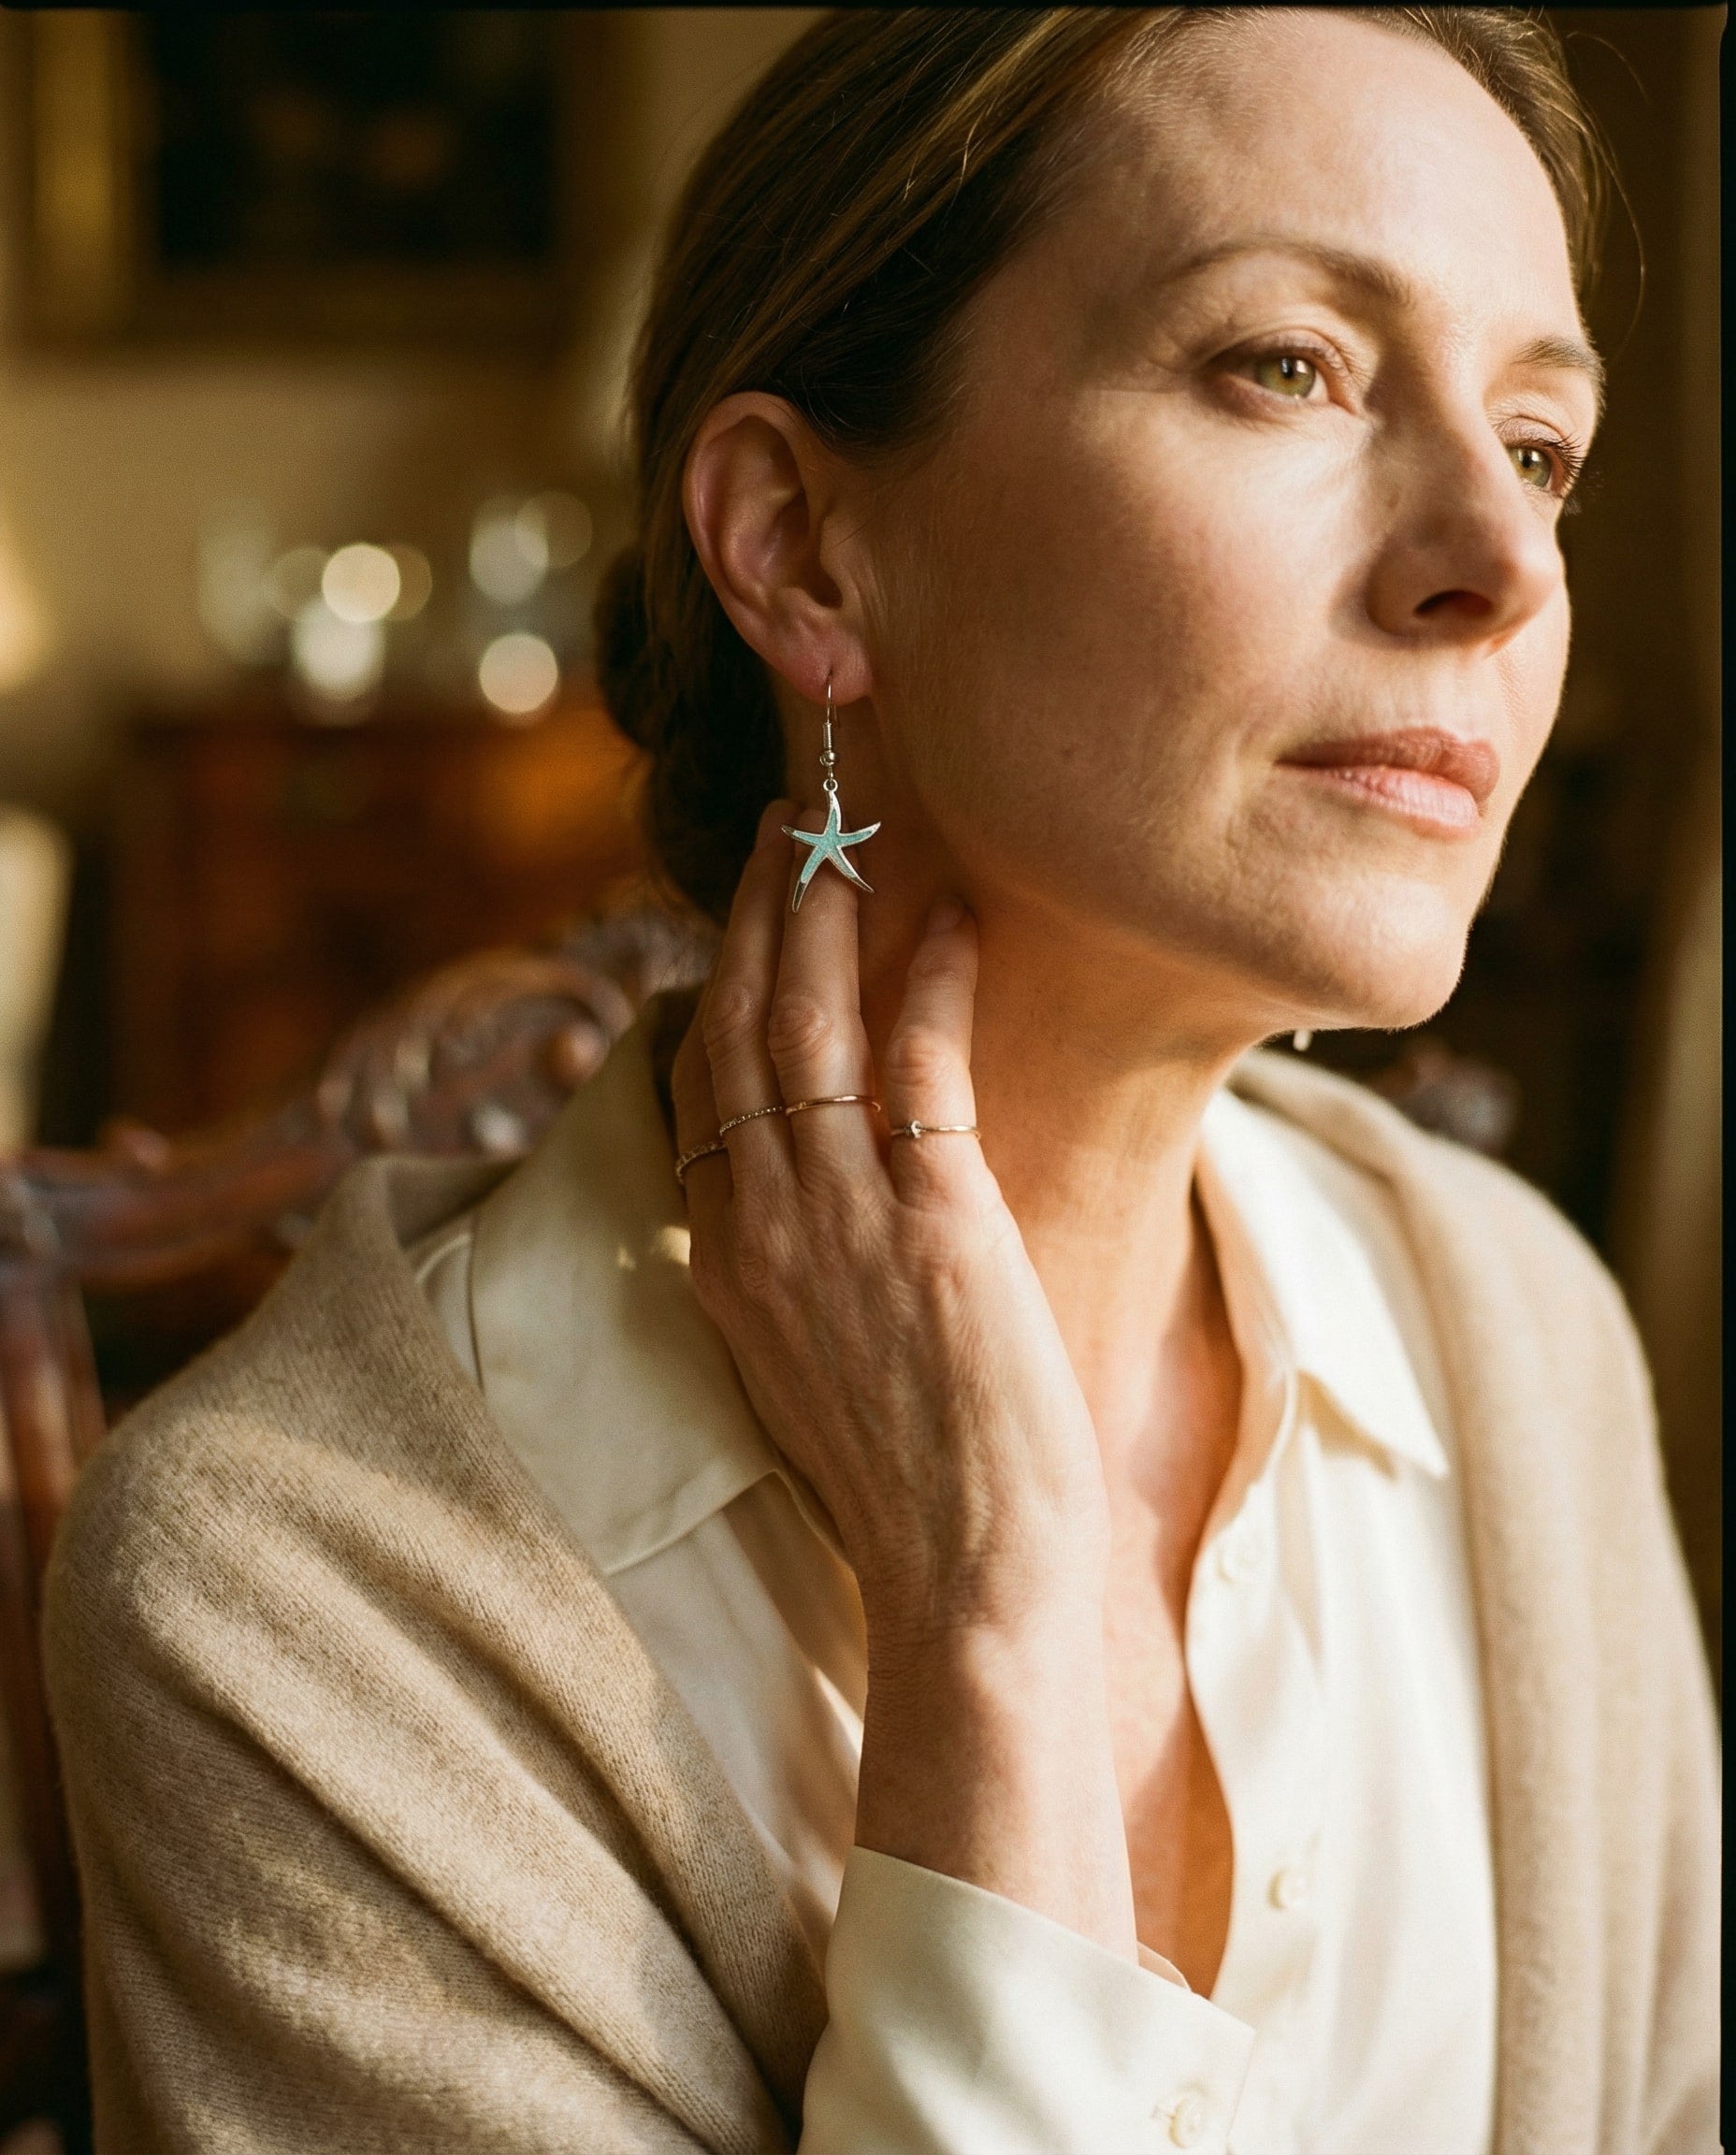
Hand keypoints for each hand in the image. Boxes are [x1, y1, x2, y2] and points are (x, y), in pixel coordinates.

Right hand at [671, 800, 1136, 1960]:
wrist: (962, 1583)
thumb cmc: (908, 1486)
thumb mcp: (812, 1364)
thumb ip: (797, 1266)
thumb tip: (821, 1194)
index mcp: (724, 1260)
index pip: (699, 1088)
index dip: (715, 985)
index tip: (740, 919)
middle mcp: (760, 1224)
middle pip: (736, 1029)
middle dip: (755, 915)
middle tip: (783, 829)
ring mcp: (838, 1219)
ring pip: (806, 1025)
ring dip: (826, 915)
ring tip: (844, 837)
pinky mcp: (934, 1223)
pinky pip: (919, 1064)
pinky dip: (935, 982)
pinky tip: (956, 923)